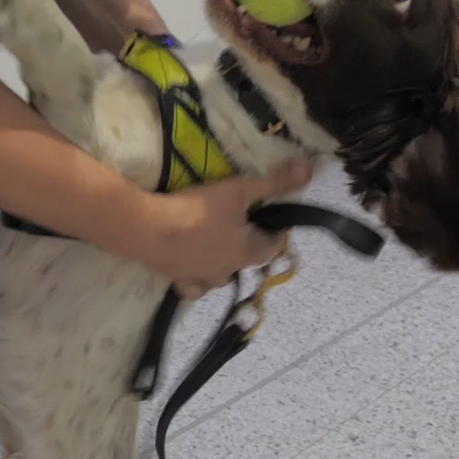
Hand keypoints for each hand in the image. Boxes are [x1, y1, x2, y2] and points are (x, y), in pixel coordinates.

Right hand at [130, 162, 313, 297]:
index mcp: (248, 252)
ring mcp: (202, 279)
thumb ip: (273, 183)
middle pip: (249, 260)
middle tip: (243, 221)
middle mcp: (229, 271)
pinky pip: (194, 287)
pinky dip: (198, 280)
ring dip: (226, 263)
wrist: (148, 229)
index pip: (276, 245)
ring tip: (219, 244)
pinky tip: (193, 267)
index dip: (279, 230)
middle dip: (251, 243)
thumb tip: (310, 171)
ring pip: (222, 277)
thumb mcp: (238, 190)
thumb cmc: (197, 210)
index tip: (275, 214)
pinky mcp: (178, 280)